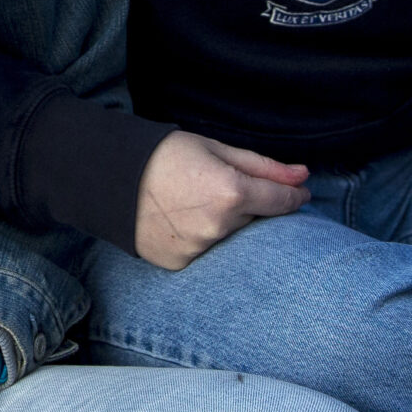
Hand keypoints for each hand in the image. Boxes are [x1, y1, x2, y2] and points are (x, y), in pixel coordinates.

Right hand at [135, 131, 309, 270]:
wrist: (108, 176)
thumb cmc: (163, 155)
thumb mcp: (215, 148)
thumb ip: (263, 167)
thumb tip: (303, 176)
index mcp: (231, 192)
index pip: (282, 202)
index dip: (293, 195)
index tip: (297, 191)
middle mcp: (219, 226)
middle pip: (256, 220)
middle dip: (248, 205)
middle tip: (220, 187)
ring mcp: (199, 249)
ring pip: (231, 237)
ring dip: (224, 223)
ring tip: (193, 202)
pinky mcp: (180, 263)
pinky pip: (206, 251)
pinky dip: (201, 237)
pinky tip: (180, 219)